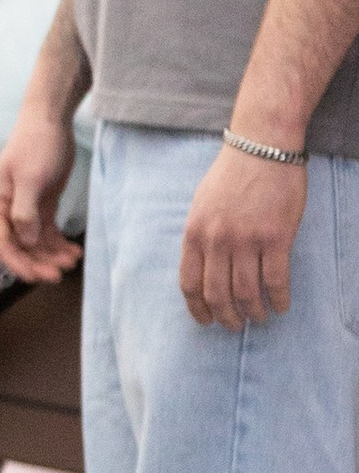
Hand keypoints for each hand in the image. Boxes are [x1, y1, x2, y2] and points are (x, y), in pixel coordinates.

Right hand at [0, 108, 81, 282]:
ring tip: (72, 259)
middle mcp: (6, 210)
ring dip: (51, 255)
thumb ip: (25, 212)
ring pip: (34, 242)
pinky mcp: (42, 205)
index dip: (17, 262)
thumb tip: (26, 242)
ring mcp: (24, 208)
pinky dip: (59, 243)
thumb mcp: (30, 179)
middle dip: (37, 262)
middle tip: (58, 274)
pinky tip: (73, 250)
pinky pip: (47, 232)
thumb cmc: (36, 144)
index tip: (37, 275)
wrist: (51, 120)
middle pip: (18, 246)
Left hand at [178, 141, 304, 330]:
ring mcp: (246, 240)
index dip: (198, 309)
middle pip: (217, 295)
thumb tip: (202, 271)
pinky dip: (279, 299)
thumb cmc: (232, 175)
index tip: (206, 321)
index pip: (190, 284)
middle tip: (235, 325)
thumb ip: (200, 237)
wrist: (261, 147)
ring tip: (259, 318)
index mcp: (194, 233)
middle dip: (226, 318)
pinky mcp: (276, 237)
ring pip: (247, 293)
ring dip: (254, 313)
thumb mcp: (201, 205)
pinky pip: (276, 280)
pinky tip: (281, 305)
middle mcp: (217, 240)